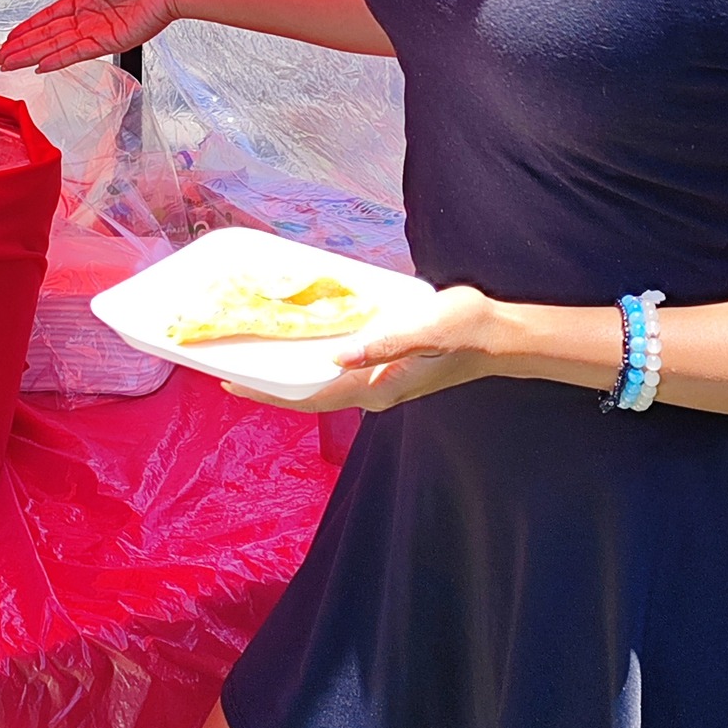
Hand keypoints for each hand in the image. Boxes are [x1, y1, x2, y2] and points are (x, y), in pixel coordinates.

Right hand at [0, 0, 180, 72]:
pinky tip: (39, 66)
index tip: (10, 37)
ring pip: (57, 46)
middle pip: (48, 35)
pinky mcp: (109, 42)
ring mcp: (98, 32)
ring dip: (32, 55)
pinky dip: (58, 60)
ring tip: (9, 64)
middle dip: (22, 47)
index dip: (28, 27)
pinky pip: (77, 52)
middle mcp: (90, 18)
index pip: (50, 16)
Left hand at [222, 286, 506, 413]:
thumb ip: (384, 343)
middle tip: (231, 359)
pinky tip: (301, 333)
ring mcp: (378, 380)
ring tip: (255, 346)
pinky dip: (312, 353)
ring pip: (321, 379)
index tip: (229, 385)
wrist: (498, 335)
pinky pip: (338, 364)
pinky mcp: (385, 365)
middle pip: (307, 392)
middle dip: (269, 382)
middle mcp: (371, 390)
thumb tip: (336, 356)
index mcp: (375, 388)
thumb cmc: (464, 329)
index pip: (309, 398)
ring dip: (289, 367)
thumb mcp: (426, 330)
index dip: (267, 394)